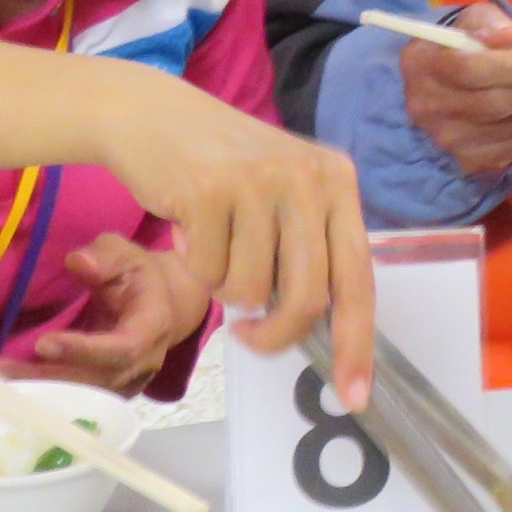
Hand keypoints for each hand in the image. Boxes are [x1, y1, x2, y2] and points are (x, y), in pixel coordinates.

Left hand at [12, 232, 211, 392]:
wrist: (160, 304)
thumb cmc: (136, 275)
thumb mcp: (124, 253)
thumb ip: (104, 256)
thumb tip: (78, 263)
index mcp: (153, 327)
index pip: (123, 348)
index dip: (84, 351)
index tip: (43, 344)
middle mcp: (145, 362)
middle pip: (97, 382)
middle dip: (48, 378)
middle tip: (1, 371)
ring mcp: (128, 383)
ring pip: (84, 398)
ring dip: (39, 391)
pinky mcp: (109, 392)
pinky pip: (78, 402)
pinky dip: (44, 397)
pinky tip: (11, 387)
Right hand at [83, 66, 375, 405]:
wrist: (153, 116)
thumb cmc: (222, 171)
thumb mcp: (283, 195)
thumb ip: (308, 251)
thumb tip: (316, 330)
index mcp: (338, 182)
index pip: (358, 278)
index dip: (356, 343)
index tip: (355, 396)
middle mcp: (309, 177)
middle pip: (307, 297)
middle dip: (275, 333)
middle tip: (248, 334)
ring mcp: (261, 181)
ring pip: (251, 290)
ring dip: (224, 287)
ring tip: (214, 244)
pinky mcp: (210, 190)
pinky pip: (208, 272)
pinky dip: (195, 266)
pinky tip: (190, 227)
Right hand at [397, 3, 511, 176]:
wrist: (437, 86)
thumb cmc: (461, 45)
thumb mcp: (469, 20)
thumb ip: (487, 21)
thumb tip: (510, 35)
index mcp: (422, 64)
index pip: (475, 70)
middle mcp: (429, 108)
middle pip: (500, 103)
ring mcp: (449, 140)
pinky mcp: (470, 159)